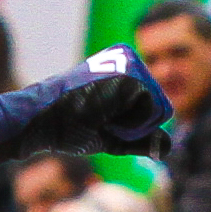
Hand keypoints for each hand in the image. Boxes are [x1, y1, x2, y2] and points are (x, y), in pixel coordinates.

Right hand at [0, 47, 173, 160]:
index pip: (151, 109)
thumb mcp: (111, 137)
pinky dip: (134, 121)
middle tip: (103, 122)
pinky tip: (108, 116)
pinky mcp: (125, 73)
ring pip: (155, 107)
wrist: (43, 120)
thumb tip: (167, 147)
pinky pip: (150, 106)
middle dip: (136, 126)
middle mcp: (126, 64)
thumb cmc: (69, 128)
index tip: (105, 125)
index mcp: (122, 75)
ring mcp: (126, 66)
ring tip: (103, 118)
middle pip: (156, 108)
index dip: (135, 128)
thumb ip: (139, 140)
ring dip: (133, 124)